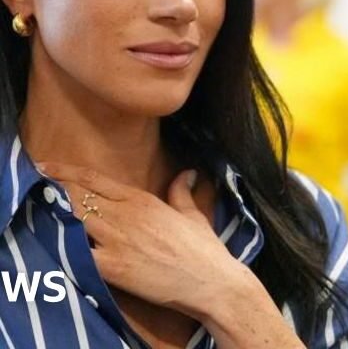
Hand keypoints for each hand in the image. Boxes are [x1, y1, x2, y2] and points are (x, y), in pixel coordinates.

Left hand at [35, 161, 240, 318]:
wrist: (209, 280)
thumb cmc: (202, 247)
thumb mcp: (192, 213)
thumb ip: (181, 190)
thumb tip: (187, 172)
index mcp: (142, 200)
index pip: (96, 181)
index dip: (68, 172)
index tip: (47, 166)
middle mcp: (126, 216)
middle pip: (79, 197)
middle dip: (56, 188)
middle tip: (38, 184)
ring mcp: (117, 242)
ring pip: (74, 220)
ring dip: (57, 213)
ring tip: (40, 207)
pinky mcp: (113, 268)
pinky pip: (78, 254)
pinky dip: (65, 246)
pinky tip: (55, 241)